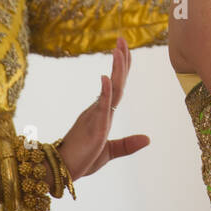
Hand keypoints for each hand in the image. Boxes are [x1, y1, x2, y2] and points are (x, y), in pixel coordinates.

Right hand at [60, 38, 149, 179]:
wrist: (62, 172)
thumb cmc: (82, 160)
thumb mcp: (110, 152)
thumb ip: (127, 145)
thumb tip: (148, 138)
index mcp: (103, 113)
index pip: (117, 87)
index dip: (122, 69)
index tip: (125, 50)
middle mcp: (100, 110)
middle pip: (116, 82)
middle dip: (121, 60)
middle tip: (121, 38)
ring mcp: (97, 116)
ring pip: (112, 89)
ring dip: (117, 69)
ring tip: (118, 48)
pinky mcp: (94, 126)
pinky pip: (102, 105)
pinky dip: (106, 91)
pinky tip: (107, 77)